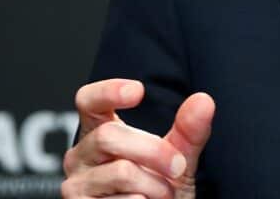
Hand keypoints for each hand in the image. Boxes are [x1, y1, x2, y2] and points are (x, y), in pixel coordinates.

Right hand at [62, 78, 215, 198]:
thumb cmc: (159, 190)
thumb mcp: (178, 158)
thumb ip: (189, 131)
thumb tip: (203, 101)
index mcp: (99, 131)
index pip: (89, 101)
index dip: (108, 91)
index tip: (138, 91)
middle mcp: (81, 155)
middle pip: (108, 136)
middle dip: (154, 150)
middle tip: (179, 166)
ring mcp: (76, 185)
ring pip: (121, 172)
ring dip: (155, 185)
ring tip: (163, 194)